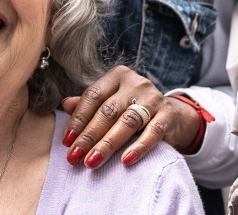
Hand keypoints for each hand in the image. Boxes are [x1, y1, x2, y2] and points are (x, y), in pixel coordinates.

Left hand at [61, 65, 201, 168]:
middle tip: (74, 157)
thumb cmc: (133, 109)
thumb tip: (65, 104)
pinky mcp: (168, 115)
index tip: (66, 141)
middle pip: (108, 111)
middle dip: (88, 136)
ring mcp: (153, 98)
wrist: (173, 115)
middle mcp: (136, 84)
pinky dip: (139, 147)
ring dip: (107, 144)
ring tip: (92, 161)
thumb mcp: (111, 102)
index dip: (78, 119)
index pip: (92, 96)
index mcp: (117, 76)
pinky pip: (152, 132)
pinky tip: (125, 160)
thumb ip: (89, 104)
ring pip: (127, 122)